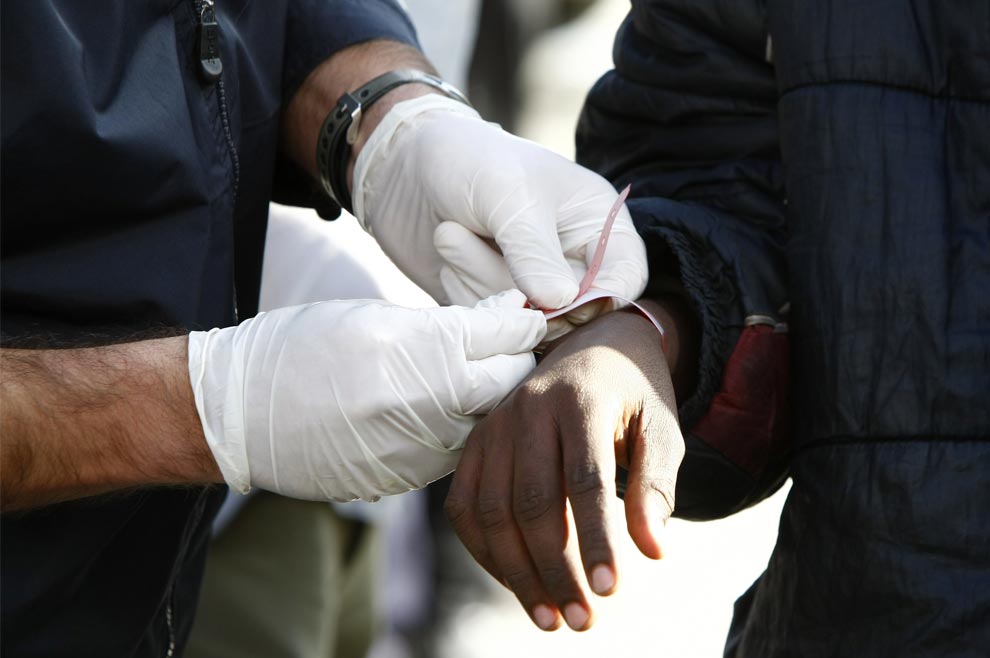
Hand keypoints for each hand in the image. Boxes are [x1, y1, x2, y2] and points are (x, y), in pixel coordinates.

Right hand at [188, 290, 545, 501]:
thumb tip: (504, 316)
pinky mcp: (404, 480)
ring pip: (485, 423)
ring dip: (486, 400)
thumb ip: (447, 323)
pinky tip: (433, 410)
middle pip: (509, 384)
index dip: (521, 323)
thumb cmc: (302, 347)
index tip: (525, 315)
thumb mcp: (377, 316)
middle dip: (513, 362)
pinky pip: (452, 452)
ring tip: (469, 376)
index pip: (507, 338)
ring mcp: (419, 451)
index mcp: (424, 353)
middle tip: (507, 345)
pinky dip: (454, 429)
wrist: (239, 413)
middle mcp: (430, 406)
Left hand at [351, 96, 647, 337]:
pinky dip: (464, 297)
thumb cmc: (469, 161)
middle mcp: (571, 260)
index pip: (625, 280)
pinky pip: (492, 328)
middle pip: (572, 312)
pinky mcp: (494, 306)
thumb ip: (535, 252)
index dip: (597, 299)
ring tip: (451, 233)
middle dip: (521, 289)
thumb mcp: (508, 196)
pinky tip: (448, 254)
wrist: (401, 166)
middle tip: (479, 239)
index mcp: (597, 222)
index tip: (551, 299)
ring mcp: (531, 287)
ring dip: (480, 283)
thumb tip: (562, 304)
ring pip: (526, 324)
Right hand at [444, 306, 683, 630]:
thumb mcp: (661, 429)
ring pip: (493, 511)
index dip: (596, 540)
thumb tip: (653, 552)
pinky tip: (517, 582)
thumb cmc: (633, 396)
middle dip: (555, 570)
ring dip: (517, 573)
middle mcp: (529, 410)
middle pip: (533, 502)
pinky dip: (486, 551)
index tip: (609, 592)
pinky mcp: (475, 444)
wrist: (593, 346)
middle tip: (581, 620)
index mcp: (581, 401)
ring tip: (549, 617)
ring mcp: (495, 426)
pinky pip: (466, 507)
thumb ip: (656, 486)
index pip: (586, 480)